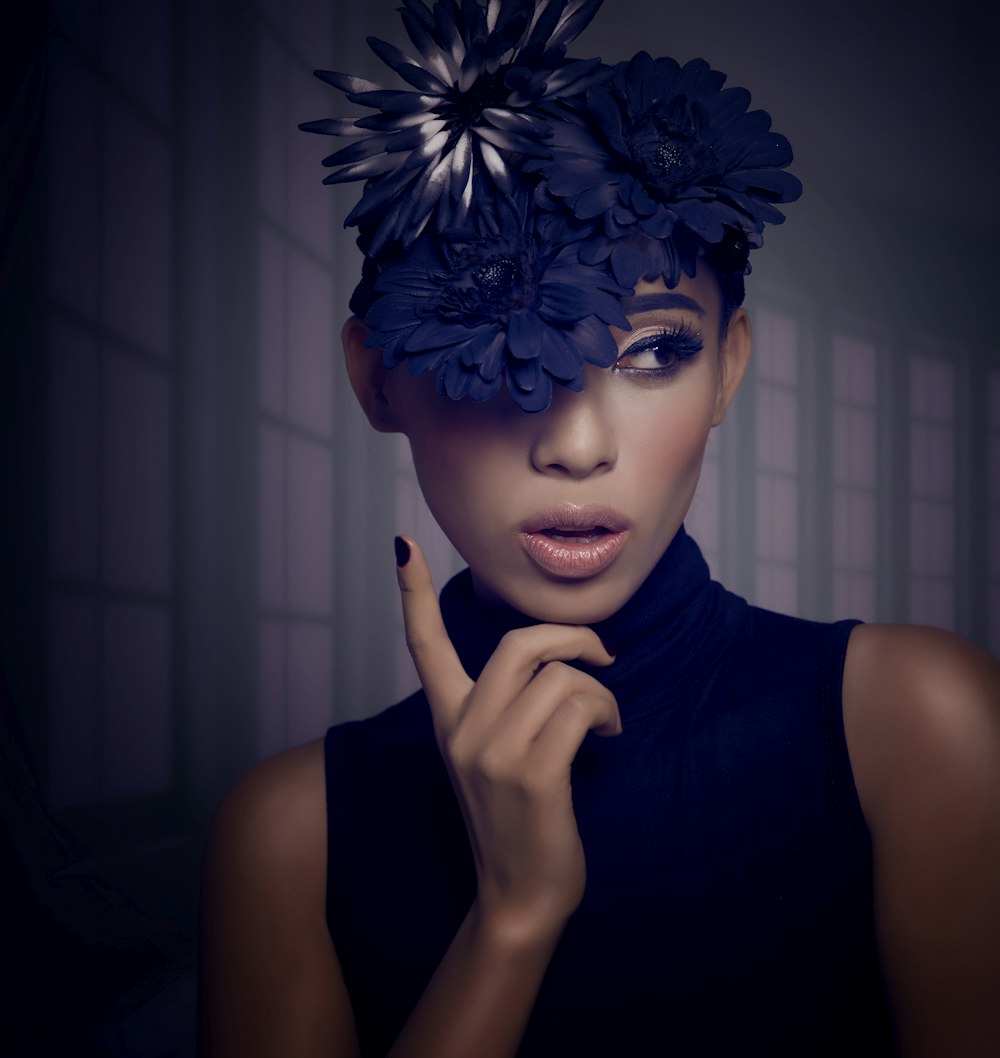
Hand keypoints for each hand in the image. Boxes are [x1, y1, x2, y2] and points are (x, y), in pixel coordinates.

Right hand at [395, 536, 621, 938]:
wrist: (519, 895)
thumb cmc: (517, 819)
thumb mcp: (493, 756)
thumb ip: (506, 706)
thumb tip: (555, 660)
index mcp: (448, 719)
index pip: (422, 645)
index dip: (413, 592)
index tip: (403, 545)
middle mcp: (462, 730)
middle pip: (521, 643)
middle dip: (574, 637)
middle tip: (602, 657)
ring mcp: (494, 753)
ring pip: (562, 677)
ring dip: (601, 691)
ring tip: (606, 719)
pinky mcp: (533, 774)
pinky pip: (581, 708)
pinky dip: (607, 713)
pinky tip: (611, 735)